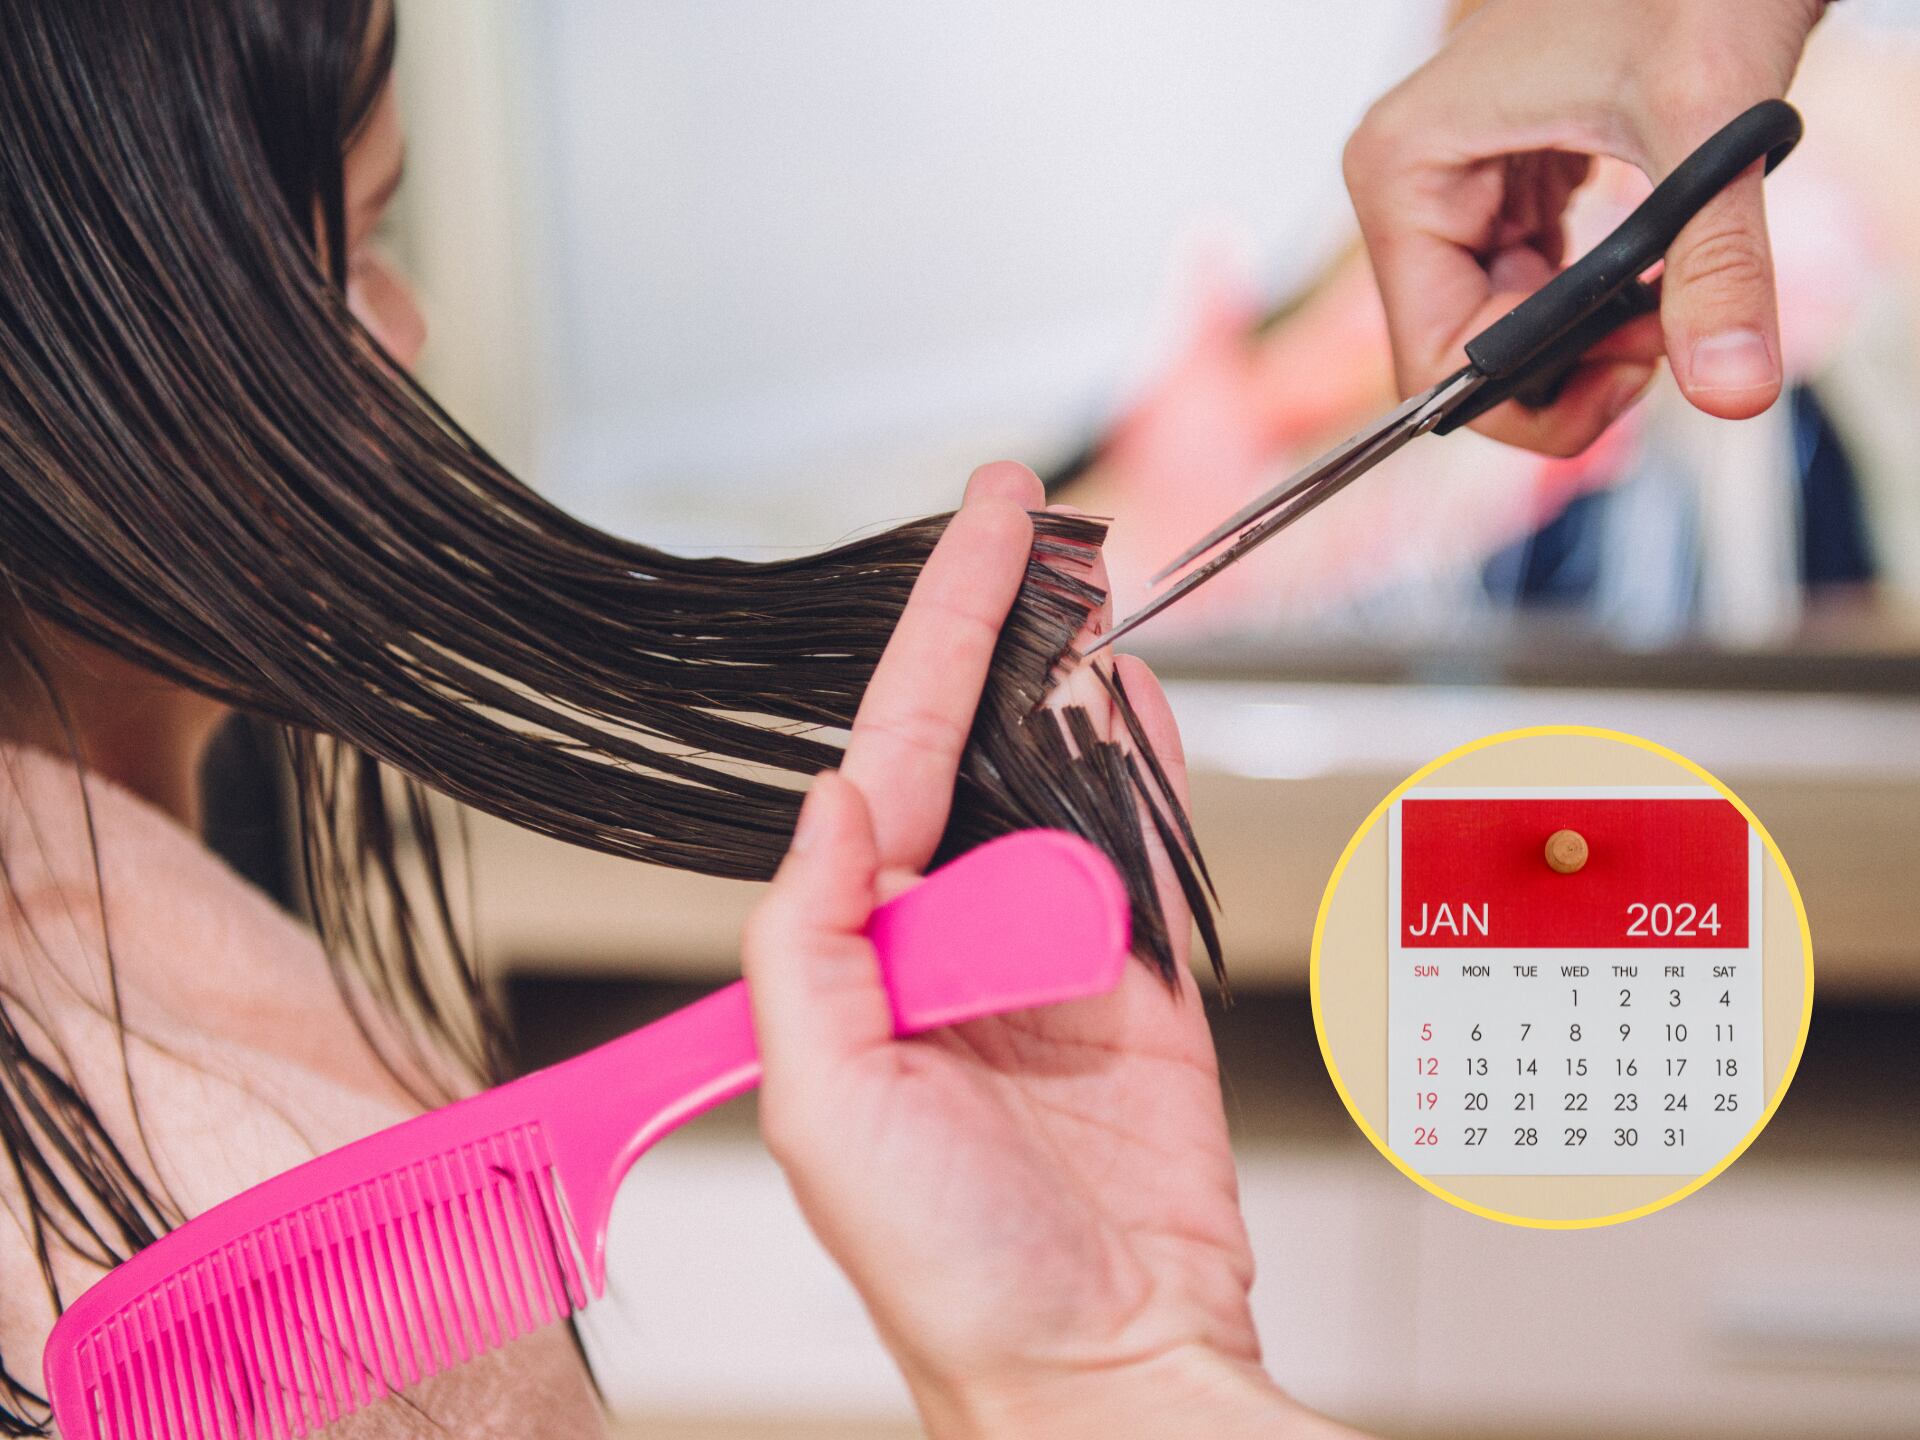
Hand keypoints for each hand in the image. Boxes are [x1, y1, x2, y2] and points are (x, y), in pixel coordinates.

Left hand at [741, 463, 1345, 1437]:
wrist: (1100, 1362)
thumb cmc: (948, 1269)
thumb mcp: (823, 1100)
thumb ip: (817, 935)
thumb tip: (836, 798)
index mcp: (861, 956)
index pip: (893, 758)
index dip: (934, 635)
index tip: (974, 532)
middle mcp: (950, 939)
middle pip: (978, 745)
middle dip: (997, 630)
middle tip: (1028, 520)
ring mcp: (1052, 953)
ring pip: (1063, 777)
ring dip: (1072, 677)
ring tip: (1081, 578)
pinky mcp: (1142, 983)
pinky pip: (1145, 843)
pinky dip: (1146, 761)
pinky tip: (1133, 691)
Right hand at [1343, 0, 1825, 455]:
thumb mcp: (1708, 126)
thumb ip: (1719, 264)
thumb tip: (1730, 387)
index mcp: (1407, 168)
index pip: (1431, 357)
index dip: (1530, 393)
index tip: (1632, 364)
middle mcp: (1409, 186)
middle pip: (1459, 356)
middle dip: (1564, 373)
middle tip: (1661, 335)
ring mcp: (1448, 191)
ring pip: (1493, 334)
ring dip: (1580, 345)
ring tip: (1662, 302)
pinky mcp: (1495, 194)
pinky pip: (1522, 294)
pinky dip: (1586, 309)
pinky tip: (1646, 278)